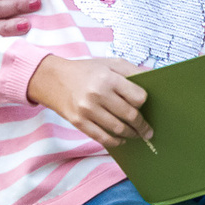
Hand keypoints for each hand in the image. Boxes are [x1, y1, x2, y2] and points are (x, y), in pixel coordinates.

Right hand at [26, 55, 152, 148]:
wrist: (52, 79)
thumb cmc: (85, 70)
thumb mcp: (109, 63)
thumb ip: (132, 71)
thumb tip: (153, 79)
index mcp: (108, 78)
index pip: (137, 97)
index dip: (143, 102)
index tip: (144, 104)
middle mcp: (97, 94)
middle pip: (130, 115)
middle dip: (142, 125)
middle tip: (148, 130)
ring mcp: (87, 110)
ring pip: (118, 129)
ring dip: (132, 134)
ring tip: (137, 134)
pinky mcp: (78, 122)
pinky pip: (102, 137)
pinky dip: (115, 141)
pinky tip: (122, 140)